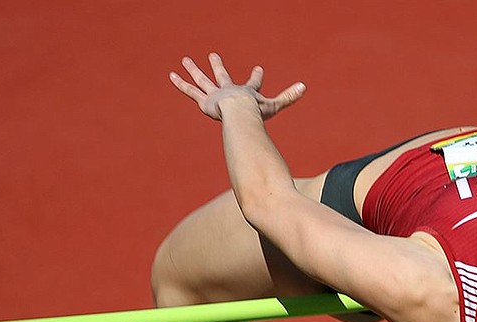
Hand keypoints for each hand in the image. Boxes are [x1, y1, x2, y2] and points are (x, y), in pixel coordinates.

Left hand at [169, 52, 304, 120]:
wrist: (240, 111)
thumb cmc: (256, 111)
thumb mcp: (275, 105)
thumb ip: (289, 97)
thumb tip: (305, 87)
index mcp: (246, 92)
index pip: (253, 83)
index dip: (256, 77)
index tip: (258, 69)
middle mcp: (229, 90)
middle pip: (222, 76)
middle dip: (218, 66)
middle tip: (213, 55)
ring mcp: (215, 95)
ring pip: (203, 80)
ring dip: (194, 69)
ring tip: (185, 59)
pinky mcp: (204, 101)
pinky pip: (191, 91)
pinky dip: (181, 83)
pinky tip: (171, 75)